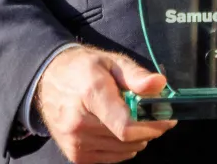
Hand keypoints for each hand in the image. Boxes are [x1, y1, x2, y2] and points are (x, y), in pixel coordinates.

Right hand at [35, 45, 176, 163]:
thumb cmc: (84, 68)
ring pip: (123, 151)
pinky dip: (123, 147)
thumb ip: (136, 75)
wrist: (49, 80)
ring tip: (136, 118)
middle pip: (128, 140)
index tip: (167, 117)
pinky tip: (120, 129)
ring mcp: (76, 143)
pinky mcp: (75, 156)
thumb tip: (160, 84)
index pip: (125, 126)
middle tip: (156, 114)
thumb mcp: (112, 61)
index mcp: (91, 95)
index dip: (152, 125)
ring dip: (137, 138)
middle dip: (150, 128)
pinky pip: (111, 158)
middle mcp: (80, 124)